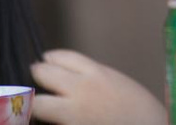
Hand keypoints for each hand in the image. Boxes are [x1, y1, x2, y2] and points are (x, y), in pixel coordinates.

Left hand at [31, 49, 165, 124]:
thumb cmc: (140, 111)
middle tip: (35, 79)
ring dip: (35, 103)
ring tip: (35, 105)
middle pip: (43, 74)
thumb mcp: (118, 83)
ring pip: (37, 104)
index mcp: (96, 74)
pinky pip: (48, 124)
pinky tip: (50, 123)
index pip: (61, 57)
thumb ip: (94, 77)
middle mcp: (81, 90)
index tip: (45, 61)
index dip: (50, 59)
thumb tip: (69, 79)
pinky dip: (47, 122)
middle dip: (38, 75)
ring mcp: (73, 114)